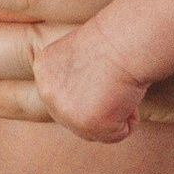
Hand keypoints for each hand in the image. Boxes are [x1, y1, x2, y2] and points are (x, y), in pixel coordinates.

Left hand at [30, 25, 147, 145]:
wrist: (128, 40)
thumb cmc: (116, 39)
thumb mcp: (81, 56)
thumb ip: (73, 79)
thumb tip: (84, 100)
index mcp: (43, 69)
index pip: (64, 97)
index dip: (91, 89)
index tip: (103, 72)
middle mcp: (47, 93)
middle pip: (75, 119)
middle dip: (100, 107)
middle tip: (115, 83)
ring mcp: (65, 112)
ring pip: (95, 130)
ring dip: (114, 114)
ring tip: (121, 88)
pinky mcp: (88, 125)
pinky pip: (116, 134)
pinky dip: (130, 120)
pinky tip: (129, 97)